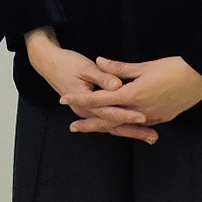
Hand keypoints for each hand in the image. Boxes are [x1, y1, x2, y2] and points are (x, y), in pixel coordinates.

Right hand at [25, 27, 156, 141]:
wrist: (48, 63)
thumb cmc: (66, 63)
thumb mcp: (85, 68)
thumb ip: (103, 77)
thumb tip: (117, 85)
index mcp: (84, 103)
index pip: (109, 113)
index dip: (126, 114)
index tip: (142, 117)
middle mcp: (86, 112)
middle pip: (113, 125)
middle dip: (133, 131)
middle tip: (153, 138)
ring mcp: (89, 112)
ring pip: (112, 126)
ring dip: (131, 132)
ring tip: (152, 138)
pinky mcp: (92, 109)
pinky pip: (110, 120)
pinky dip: (124, 125)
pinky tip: (138, 127)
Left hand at [76, 56, 201, 138]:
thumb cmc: (173, 67)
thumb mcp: (144, 66)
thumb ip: (119, 68)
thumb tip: (99, 62)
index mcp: (132, 95)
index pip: (99, 100)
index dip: (80, 99)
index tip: (64, 99)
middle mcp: (140, 110)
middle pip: (108, 121)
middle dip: (89, 123)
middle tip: (72, 127)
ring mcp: (152, 117)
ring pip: (123, 126)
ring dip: (107, 127)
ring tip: (92, 127)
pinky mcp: (163, 118)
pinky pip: (139, 125)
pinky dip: (126, 126)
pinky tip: (119, 126)